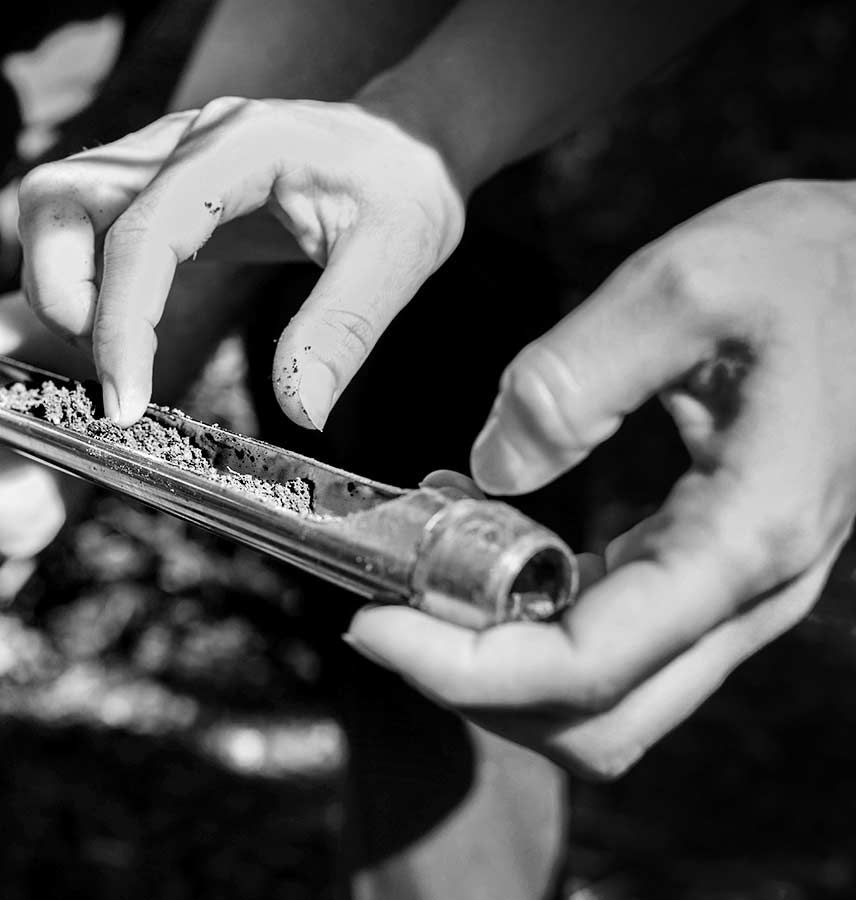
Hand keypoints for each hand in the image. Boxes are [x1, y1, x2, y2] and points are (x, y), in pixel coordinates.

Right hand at [17, 97, 464, 427]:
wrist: (401, 143)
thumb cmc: (401, 188)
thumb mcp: (399, 256)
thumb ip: (343, 330)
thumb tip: (299, 412)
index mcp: (240, 146)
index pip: (144, 229)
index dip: (119, 321)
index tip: (125, 402)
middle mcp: (182, 139)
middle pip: (58, 197)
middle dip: (60, 295)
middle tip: (112, 370)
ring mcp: (157, 156)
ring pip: (53, 205)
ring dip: (58, 287)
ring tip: (115, 350)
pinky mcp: (150, 184)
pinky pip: (79, 224)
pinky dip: (79, 282)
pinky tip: (127, 329)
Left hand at [347, 181, 855, 777]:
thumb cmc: (806, 267)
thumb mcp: (683, 284)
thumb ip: (572, 378)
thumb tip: (489, 468)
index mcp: (746, 536)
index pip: (588, 667)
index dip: (464, 669)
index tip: (370, 625)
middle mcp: (750, 594)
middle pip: (596, 722)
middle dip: (475, 690)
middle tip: (382, 613)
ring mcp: (737, 596)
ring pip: (606, 704)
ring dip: (501, 669)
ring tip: (419, 581)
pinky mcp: (713, 575)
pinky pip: (615, 649)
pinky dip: (533, 632)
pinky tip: (475, 556)